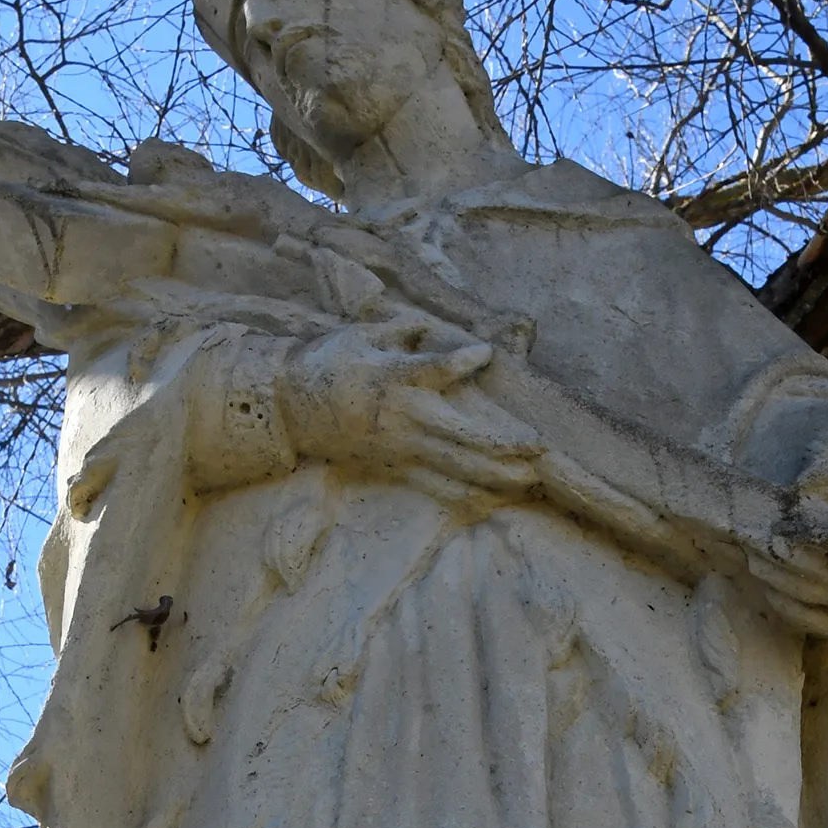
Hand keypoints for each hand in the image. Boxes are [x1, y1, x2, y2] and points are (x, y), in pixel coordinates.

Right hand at [279, 317, 541, 492]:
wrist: (288, 406)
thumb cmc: (328, 362)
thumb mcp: (361, 334)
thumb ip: (400, 330)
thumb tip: (427, 326)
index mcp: (391, 378)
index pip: (432, 370)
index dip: (460, 362)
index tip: (486, 354)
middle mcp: (400, 418)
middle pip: (459, 436)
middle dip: (501, 444)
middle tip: (539, 447)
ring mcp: (398, 448)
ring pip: (454, 467)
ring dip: (494, 476)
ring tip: (528, 479)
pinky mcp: (393, 467)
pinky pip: (435, 486)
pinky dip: (466, 495)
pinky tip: (492, 500)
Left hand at [741, 392, 827, 633]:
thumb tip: (803, 484)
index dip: (816, 535)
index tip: (783, 525)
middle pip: (821, 571)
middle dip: (781, 556)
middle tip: (753, 540)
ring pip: (810, 595)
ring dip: (774, 577)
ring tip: (752, 557)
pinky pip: (810, 619)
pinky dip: (782, 601)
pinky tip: (767, 582)